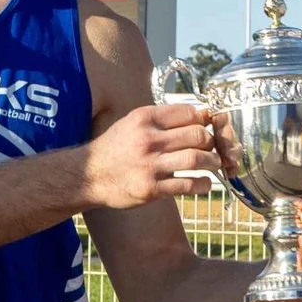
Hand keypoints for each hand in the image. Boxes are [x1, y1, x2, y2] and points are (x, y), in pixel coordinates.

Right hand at [85, 102, 222, 209]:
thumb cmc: (114, 148)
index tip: (207, 127)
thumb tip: (198, 116)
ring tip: (213, 164)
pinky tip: (204, 183)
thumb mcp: (132, 124)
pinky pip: (187, 185)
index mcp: (145, 118)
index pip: (188, 113)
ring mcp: (150, 165)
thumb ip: (161, 120)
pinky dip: (202, 184)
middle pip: (197, 134)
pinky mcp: (151, 188)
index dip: (204, 120)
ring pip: (196, 158)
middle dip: (211, 142)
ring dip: (212, 162)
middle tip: (212, 148)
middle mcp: (148, 139)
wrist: (88, 175)